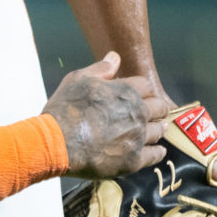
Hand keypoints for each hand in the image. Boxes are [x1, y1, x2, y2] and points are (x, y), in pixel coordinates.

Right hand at [44, 51, 170, 179]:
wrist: (56, 142)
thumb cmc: (64, 108)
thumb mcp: (77, 80)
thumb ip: (100, 69)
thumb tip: (115, 56)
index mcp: (126, 91)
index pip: (147, 85)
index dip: (141, 89)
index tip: (135, 94)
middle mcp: (137, 113)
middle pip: (160, 107)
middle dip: (155, 108)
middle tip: (148, 112)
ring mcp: (137, 137)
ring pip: (159, 131)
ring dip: (156, 128)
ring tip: (150, 130)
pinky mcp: (133, 160)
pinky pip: (155, 155)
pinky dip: (156, 151)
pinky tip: (152, 150)